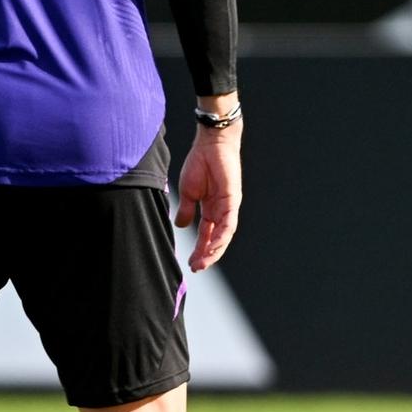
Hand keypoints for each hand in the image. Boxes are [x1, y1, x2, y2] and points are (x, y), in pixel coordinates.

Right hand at [176, 110, 242, 271]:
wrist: (210, 143)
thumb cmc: (200, 163)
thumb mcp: (188, 191)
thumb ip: (186, 210)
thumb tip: (180, 225)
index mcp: (211, 209)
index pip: (206, 234)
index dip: (200, 249)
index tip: (190, 263)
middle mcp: (222, 210)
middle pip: (216, 238)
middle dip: (206, 254)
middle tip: (196, 268)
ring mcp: (228, 206)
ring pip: (224, 235)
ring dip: (214, 250)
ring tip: (203, 263)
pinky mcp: (232, 200)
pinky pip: (228, 223)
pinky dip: (221, 236)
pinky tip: (213, 247)